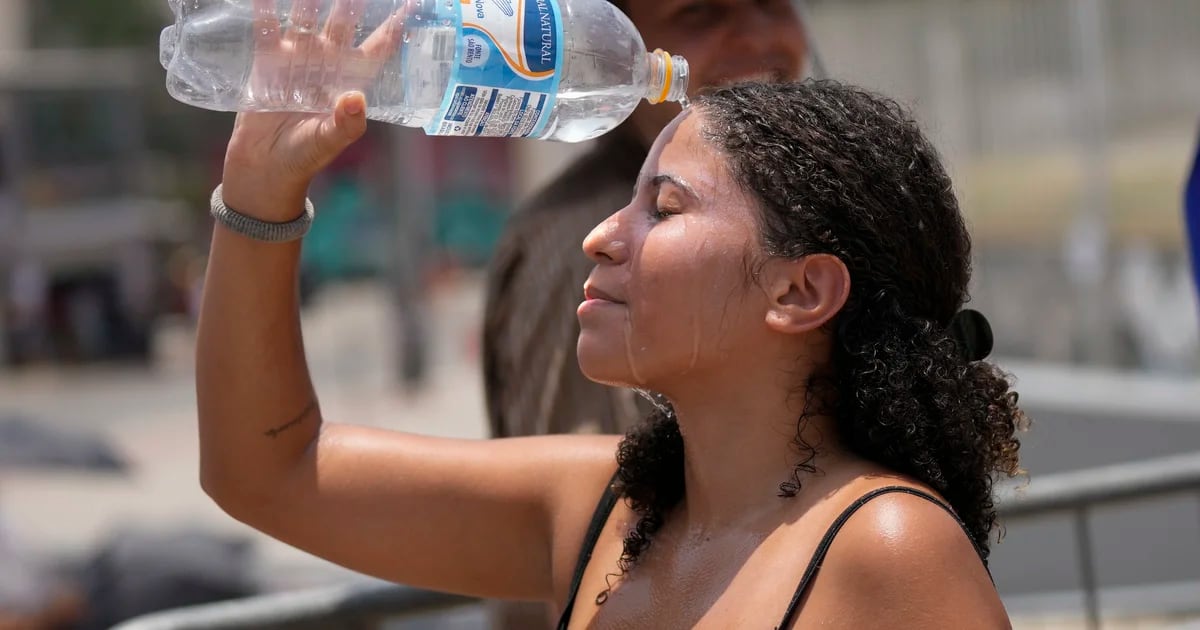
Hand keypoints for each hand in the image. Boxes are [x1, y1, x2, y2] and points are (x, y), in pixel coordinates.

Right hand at [221, 0, 405, 218]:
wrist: (265, 167)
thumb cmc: (304, 156)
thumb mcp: (328, 142)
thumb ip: (345, 123)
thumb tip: (355, 99)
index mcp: (351, 79)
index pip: (379, 47)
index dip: (395, 26)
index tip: (413, 3)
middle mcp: (327, 62)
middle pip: (344, 21)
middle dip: (354, 1)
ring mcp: (297, 57)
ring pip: (307, 16)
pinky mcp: (267, 59)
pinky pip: (267, 27)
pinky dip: (264, 8)